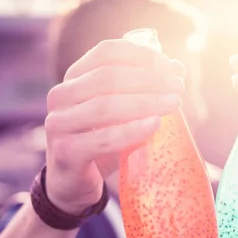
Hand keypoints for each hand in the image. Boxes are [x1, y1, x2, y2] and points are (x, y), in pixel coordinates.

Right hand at [44, 39, 184, 213]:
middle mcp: (61, 96)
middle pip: (107, 78)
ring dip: (145, 102)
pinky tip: (155, 125)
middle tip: (178, 87)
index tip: (170, 67)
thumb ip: (144, 91)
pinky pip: (103, 139)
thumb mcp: (122, 114)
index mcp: (74, 78)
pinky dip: (132, 131)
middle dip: (148, 80)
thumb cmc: (103, 143)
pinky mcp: (65, 152)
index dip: (140, 56)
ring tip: (174, 104)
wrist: (74, 185)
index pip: (106, 53)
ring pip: (105, 106)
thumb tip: (177, 67)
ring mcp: (59, 124)